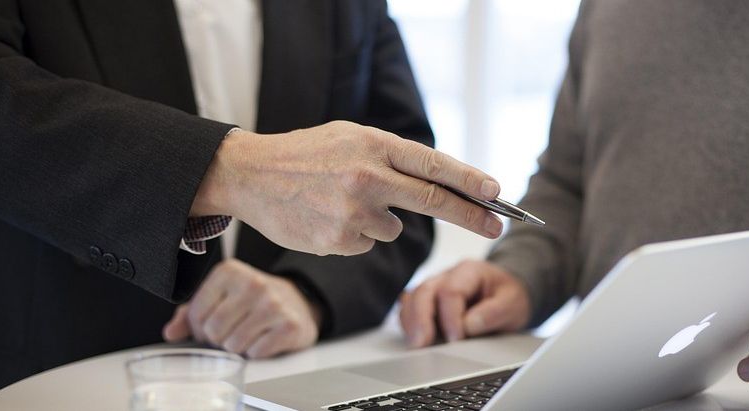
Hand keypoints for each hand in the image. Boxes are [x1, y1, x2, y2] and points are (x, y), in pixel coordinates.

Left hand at [162, 259, 321, 357]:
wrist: (297, 302)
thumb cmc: (251, 302)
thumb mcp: (220, 298)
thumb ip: (190, 313)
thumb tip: (170, 333)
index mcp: (229, 272)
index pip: (196, 314)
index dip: (199, 328)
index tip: (212, 325)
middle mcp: (252, 283)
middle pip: (214, 331)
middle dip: (218, 340)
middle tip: (231, 333)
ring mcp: (273, 304)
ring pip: (233, 345)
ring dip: (237, 348)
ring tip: (248, 335)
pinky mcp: (290, 325)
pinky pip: (256, 353)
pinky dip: (257, 352)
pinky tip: (264, 339)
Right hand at [191, 121, 503, 255]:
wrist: (250, 175)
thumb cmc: (305, 154)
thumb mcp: (350, 137)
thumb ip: (390, 156)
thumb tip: (437, 181)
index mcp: (373, 144)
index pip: (434, 165)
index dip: (470, 181)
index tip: (497, 193)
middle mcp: (368, 177)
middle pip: (434, 201)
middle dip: (472, 215)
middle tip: (497, 225)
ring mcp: (353, 211)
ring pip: (393, 227)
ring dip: (380, 219)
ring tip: (341, 201)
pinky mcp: (339, 240)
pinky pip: (367, 243)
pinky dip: (355, 234)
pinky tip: (327, 216)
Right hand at [398, 260, 530, 347]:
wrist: (507, 293)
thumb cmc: (508, 296)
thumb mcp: (513, 303)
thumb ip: (493, 313)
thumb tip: (468, 325)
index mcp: (469, 271)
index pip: (451, 291)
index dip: (450, 317)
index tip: (456, 339)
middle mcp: (447, 276)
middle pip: (424, 291)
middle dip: (421, 319)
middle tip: (421, 344)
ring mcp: (435, 287)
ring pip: (412, 298)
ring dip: (411, 322)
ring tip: (415, 344)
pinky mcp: (428, 301)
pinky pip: (410, 308)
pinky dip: (409, 323)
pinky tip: (415, 339)